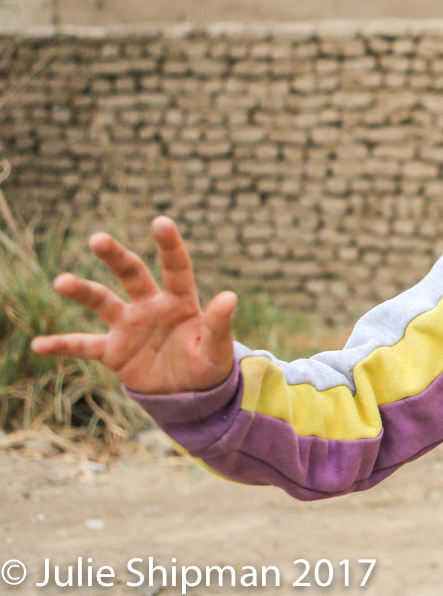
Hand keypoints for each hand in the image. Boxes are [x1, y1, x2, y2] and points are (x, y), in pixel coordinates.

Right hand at [30, 217, 235, 394]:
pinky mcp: (114, 350)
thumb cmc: (207, 364)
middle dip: (116, 256)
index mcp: (181, 301)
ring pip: (103, 302)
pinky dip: (63, 345)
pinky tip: (39, 345)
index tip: (161, 221)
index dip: (169, 245)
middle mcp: (151, 306)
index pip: (176, 268)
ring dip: (83, 291)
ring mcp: (129, 326)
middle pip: (132, 274)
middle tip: (98, 239)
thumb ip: (219, 323)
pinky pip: (84, 345)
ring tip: (61, 281)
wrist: (189, 393)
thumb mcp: (217, 348)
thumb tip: (230, 296)